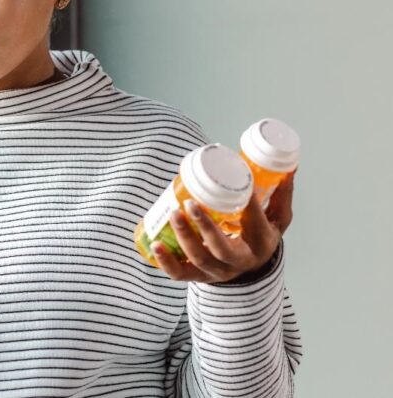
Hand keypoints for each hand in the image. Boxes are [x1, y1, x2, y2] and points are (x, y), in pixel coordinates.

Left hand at [151, 170, 295, 282]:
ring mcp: (218, 271)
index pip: (255, 222)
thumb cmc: (260, 235)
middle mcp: (240, 261)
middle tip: (190, 203)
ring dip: (184, 237)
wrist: (252, 269)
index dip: (247, 204)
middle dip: (205, 227)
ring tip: (172, 213)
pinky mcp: (199, 277)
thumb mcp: (277, 218)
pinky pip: (181, 274)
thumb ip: (280, 193)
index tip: (238, 181)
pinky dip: (166, 261)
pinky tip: (156, 244)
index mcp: (261, 243)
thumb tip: (289, 166)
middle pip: (222, 248)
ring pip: (200, 259)